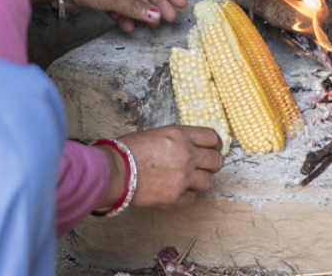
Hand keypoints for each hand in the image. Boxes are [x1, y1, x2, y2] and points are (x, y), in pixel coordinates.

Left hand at [46, 0, 187, 31]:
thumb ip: (134, 8)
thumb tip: (157, 16)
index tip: (182, 4)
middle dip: (159, 4)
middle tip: (171, 18)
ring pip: (134, 0)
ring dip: (143, 12)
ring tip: (153, 25)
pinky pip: (119, 8)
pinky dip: (125, 17)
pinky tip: (129, 28)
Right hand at [95, 125, 223, 210]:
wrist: (114, 171)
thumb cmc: (127, 151)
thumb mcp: (156, 134)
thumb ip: (177, 140)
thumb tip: (190, 146)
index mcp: (181, 135)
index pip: (212, 137)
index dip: (216, 144)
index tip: (214, 148)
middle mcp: (187, 155)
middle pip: (216, 161)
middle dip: (213, 163)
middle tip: (206, 166)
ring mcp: (184, 177)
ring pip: (209, 181)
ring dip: (202, 180)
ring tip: (191, 180)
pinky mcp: (177, 196)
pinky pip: (194, 197)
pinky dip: (189, 194)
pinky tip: (178, 190)